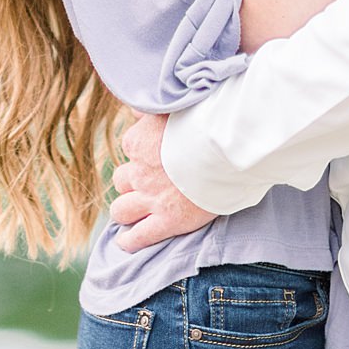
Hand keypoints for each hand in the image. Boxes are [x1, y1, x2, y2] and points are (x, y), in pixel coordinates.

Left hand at [108, 112, 214, 250]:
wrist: (227, 148)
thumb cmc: (207, 123)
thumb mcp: (175, 107)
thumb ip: (151, 109)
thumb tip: (136, 110)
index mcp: (139, 142)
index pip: (130, 148)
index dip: (141, 154)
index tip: (155, 156)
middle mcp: (140, 171)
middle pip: (121, 180)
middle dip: (131, 183)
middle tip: (147, 185)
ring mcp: (152, 198)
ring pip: (121, 210)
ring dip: (126, 211)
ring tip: (132, 214)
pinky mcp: (168, 221)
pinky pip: (139, 236)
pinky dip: (130, 240)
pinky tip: (127, 241)